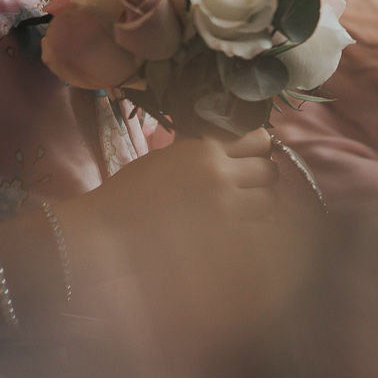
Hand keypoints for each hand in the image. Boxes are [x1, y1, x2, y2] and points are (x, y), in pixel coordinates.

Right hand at [61, 130, 287, 347]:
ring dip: (260, 207)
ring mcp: (223, 207)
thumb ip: (203, 152)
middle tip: (246, 190)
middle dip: (261, 180)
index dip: (258, 150)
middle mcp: (218, 173)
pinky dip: (252, 233)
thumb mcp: (168, 157)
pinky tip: (235, 234)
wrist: (107, 230)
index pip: (258, 139)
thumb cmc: (131, 194)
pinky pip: (258, 232)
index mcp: (203, 148)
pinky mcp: (222, 238)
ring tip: (241, 214)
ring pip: (270, 202)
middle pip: (270, 171)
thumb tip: (236, 153)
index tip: (249, 159)